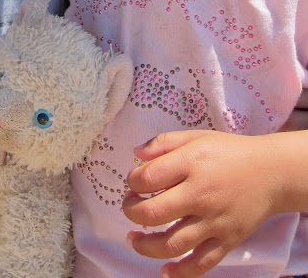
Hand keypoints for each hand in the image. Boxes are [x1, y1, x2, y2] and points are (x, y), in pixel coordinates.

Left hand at [123, 130, 293, 277]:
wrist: (272, 172)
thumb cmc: (229, 152)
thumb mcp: (195, 137)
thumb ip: (164, 142)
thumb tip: (136, 152)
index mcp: (191, 164)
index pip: (147, 178)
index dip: (132, 181)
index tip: (133, 182)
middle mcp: (201, 194)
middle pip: (154, 213)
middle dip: (131, 212)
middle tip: (129, 206)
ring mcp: (215, 221)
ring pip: (172, 244)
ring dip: (145, 246)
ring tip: (134, 238)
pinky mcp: (227, 240)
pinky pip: (201, 263)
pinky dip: (180, 272)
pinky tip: (165, 270)